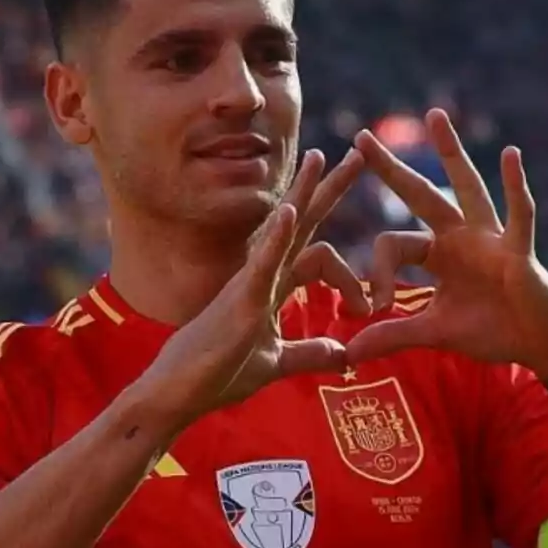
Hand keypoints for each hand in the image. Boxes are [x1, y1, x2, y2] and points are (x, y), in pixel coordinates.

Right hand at [150, 148, 369, 426]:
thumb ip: (310, 354)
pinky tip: (290, 210)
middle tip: (358, 153)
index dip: (350, 275)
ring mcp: (251, 283)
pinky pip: (262, 262)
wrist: (177, 393)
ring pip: (284, 228)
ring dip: (305, 191)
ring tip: (324, 156)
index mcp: (272, 286)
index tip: (370, 308)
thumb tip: (346, 354)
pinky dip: (276, 236)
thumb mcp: (275, 363)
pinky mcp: (241, 301)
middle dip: (330, 188)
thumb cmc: (217, 375)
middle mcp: (262, 275)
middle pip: (302, 221)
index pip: (317, 254)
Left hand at [346, 109, 547, 379]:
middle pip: (419, 195)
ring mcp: (492, 237)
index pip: (393, 245)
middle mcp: (461, 236)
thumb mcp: (435, 334)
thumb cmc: (494, 332)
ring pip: (466, 186)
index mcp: (438, 254)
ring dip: (450, 151)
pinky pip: (518, 213)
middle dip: (391, 168)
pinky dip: (515, 186)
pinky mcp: (519, 250)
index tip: (376, 307)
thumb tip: (347, 353)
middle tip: (361, 137)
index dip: (379, 274)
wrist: (544, 346)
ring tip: (434, 116)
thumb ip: (392, 336)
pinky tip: (510, 154)